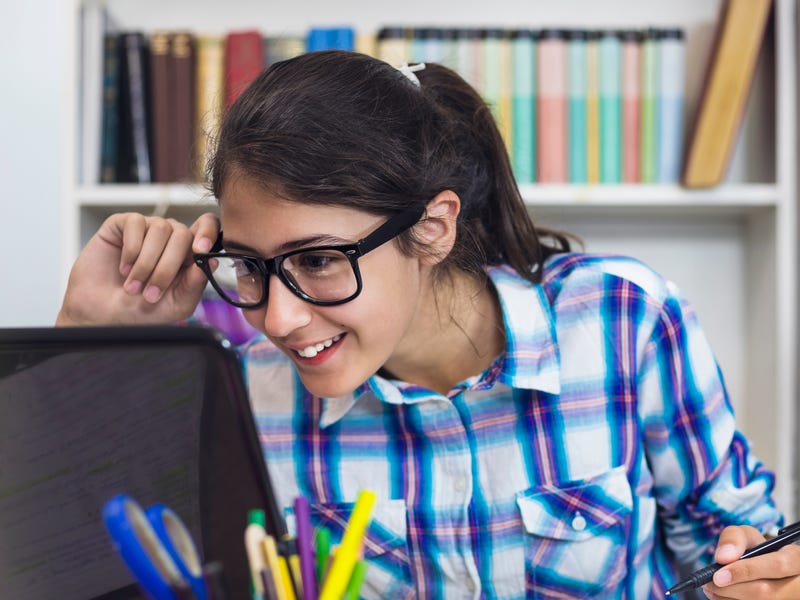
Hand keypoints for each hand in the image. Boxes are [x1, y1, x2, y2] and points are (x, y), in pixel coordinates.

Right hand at [57, 212, 219, 325]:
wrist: (101, 315)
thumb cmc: (141, 310)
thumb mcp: (177, 304)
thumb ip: (196, 283)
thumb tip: (213, 260)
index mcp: (188, 253)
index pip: (208, 226)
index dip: (208, 232)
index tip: (200, 250)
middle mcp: (170, 238)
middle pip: (183, 233)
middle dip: (167, 266)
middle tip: (151, 292)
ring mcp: (147, 229)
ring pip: (160, 229)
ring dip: (147, 263)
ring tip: (134, 285)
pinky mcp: (121, 224)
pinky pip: (135, 223)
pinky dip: (131, 250)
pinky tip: (123, 268)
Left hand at [702, 524, 799, 598]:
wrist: (768, 570)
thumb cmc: (758, 553)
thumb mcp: (748, 536)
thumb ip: (734, 538)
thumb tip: (723, 557)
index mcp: (797, 559)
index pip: (778, 565)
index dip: (746, 570)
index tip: (719, 574)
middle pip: (769, 593)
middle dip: (734, 589)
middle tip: (710, 583)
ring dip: (730, 599)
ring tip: (712, 589)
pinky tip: (722, 598)